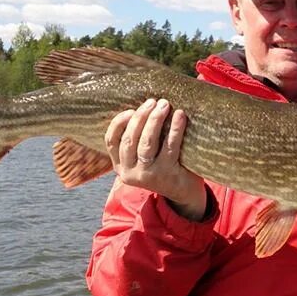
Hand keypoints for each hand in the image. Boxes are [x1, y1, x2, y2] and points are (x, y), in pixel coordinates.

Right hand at [105, 98, 205, 219]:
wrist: (185, 193)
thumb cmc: (165, 166)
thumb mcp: (145, 158)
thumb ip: (138, 140)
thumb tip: (142, 106)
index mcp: (120, 167)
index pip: (111, 141)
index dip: (119, 122)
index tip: (131, 109)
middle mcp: (130, 173)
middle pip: (130, 139)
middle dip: (140, 116)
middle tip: (153, 102)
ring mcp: (148, 175)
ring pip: (147, 143)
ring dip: (155, 120)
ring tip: (164, 105)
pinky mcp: (166, 174)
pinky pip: (170, 146)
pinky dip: (174, 128)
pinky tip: (179, 115)